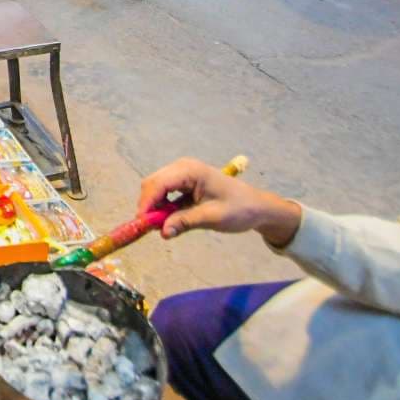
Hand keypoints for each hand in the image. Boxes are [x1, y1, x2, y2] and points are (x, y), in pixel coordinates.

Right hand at [137, 157, 302, 247]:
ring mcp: (183, 173)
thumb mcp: (212, 218)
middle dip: (149, 205)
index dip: (147, 202)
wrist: (257, 207)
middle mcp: (183, 167)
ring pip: (156, 188)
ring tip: (163, 225)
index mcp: (191, 171)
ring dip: (156, 206)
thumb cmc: (239, 209)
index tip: (142, 222)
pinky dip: (163, 206)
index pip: (159, 184)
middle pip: (153, 184)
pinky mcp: (184, 182)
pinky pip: (165, 192)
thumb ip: (185, 222)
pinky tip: (170, 219)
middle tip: (151, 228)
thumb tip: (163, 232)